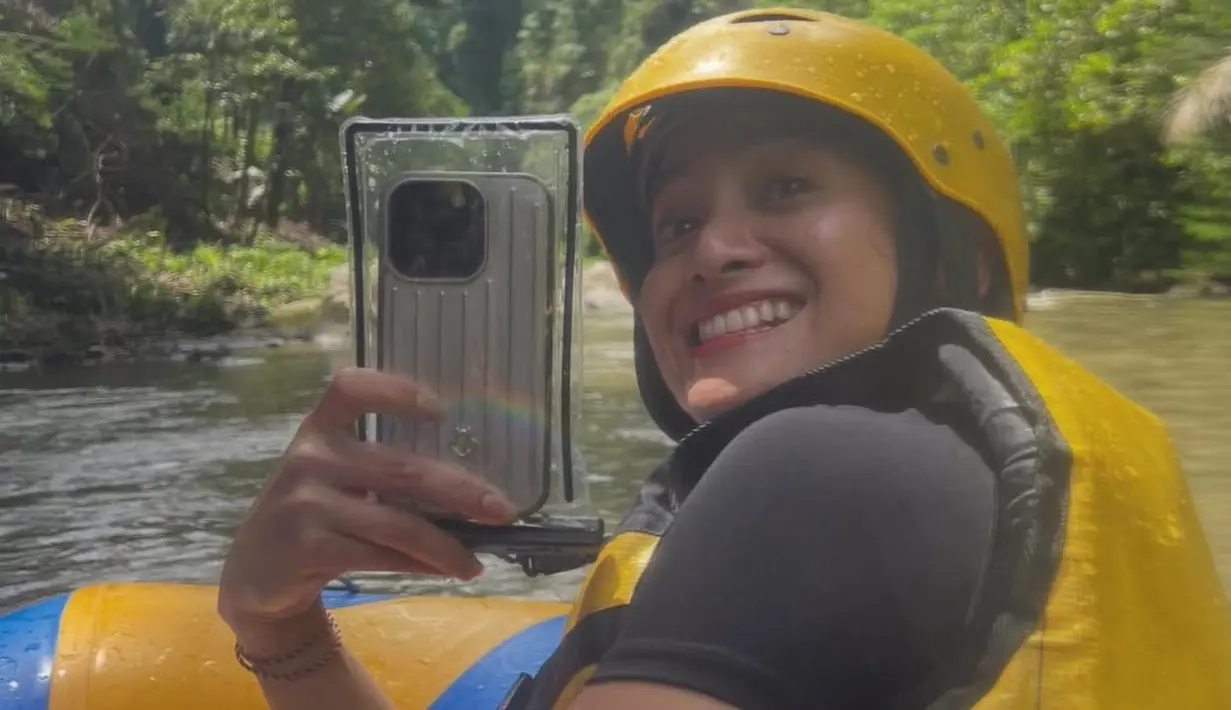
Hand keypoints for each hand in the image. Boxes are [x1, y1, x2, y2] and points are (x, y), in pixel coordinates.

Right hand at [217, 367, 517, 631]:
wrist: (255, 572)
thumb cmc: (311, 513)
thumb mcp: (332, 476)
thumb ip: (383, 469)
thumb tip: (470, 488)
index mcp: (319, 428)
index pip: (351, 388)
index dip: (395, 390)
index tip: (439, 408)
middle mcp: (311, 458)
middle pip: (402, 470)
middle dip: (460, 492)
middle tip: (501, 509)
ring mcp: (306, 504)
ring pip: (399, 524)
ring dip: (447, 545)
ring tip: (475, 562)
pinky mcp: (310, 548)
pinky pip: (382, 555)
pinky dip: (421, 565)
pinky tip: (445, 570)